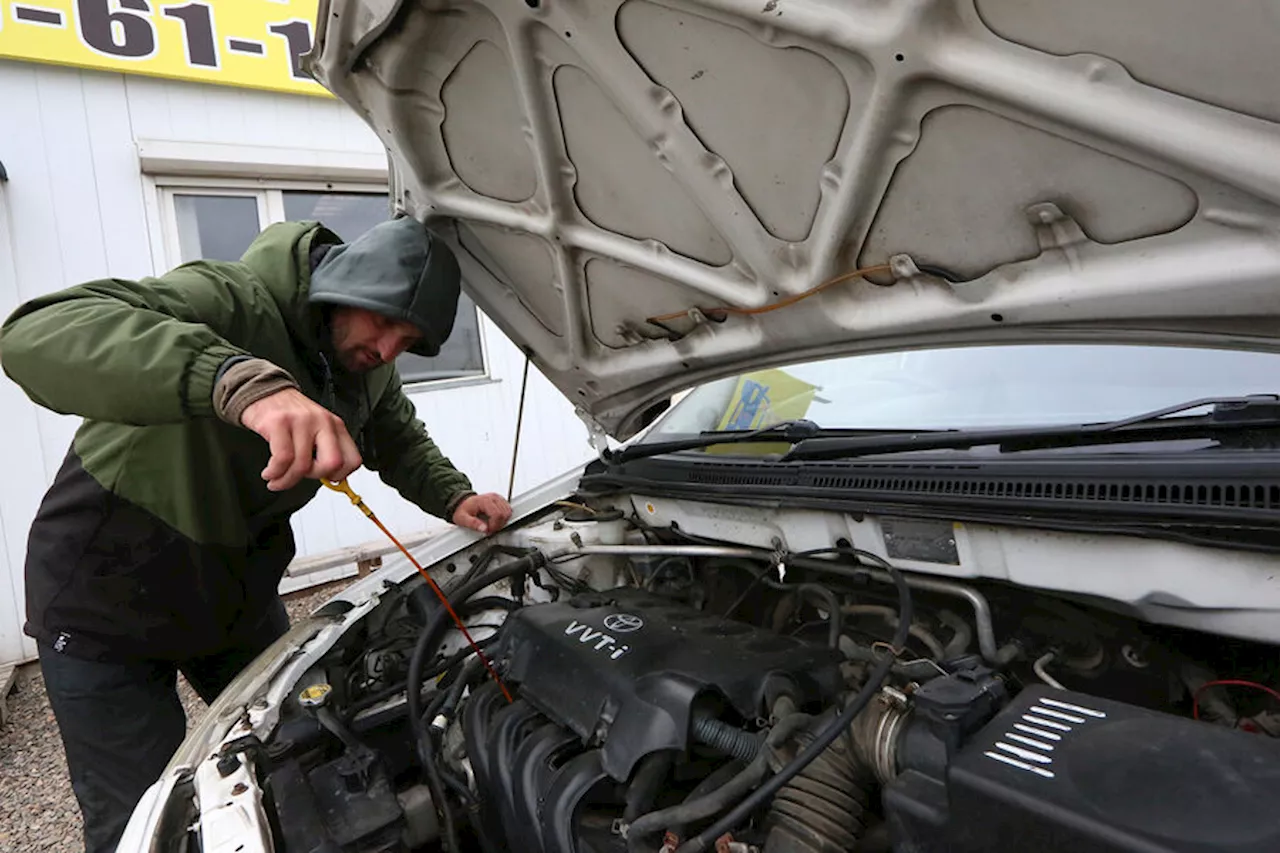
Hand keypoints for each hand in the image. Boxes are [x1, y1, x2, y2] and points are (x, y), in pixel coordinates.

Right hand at [241, 388, 362, 491]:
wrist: (265, 391)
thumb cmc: (290, 414)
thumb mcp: (316, 429)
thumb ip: (325, 451)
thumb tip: (330, 479)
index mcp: (336, 426)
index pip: (353, 460)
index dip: (339, 476)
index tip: (325, 479)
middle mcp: (322, 422)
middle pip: (332, 463)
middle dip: (315, 477)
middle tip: (300, 477)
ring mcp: (302, 422)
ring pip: (303, 465)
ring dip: (286, 480)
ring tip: (277, 479)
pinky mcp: (279, 423)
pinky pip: (282, 458)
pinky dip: (274, 472)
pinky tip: (270, 472)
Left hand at [452, 493, 512, 534]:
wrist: (462, 503)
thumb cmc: (463, 510)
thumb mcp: (463, 519)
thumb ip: (473, 524)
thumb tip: (484, 529)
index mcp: (484, 501)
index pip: (498, 514)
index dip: (495, 525)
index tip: (488, 530)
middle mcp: (493, 497)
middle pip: (505, 514)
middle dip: (499, 524)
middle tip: (489, 528)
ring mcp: (498, 498)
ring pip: (508, 512)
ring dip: (502, 521)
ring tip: (492, 524)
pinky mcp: (500, 500)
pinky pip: (508, 510)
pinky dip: (504, 517)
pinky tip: (495, 520)